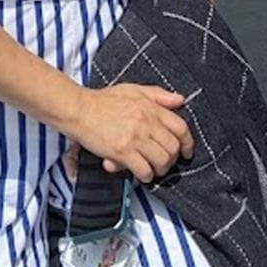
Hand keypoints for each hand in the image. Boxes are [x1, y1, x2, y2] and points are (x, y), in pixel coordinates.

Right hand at [69, 83, 192, 183]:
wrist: (79, 109)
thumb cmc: (103, 100)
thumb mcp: (132, 90)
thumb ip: (158, 95)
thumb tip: (180, 99)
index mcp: (150, 106)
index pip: (180, 127)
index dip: (188, 143)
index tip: (186, 151)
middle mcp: (145, 122)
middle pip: (173, 148)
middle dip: (171, 159)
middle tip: (163, 162)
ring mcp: (135, 137)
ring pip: (162, 162)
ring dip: (159, 169)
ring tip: (151, 168)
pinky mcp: (122, 151)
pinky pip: (145, 171)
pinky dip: (145, 176)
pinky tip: (138, 172)